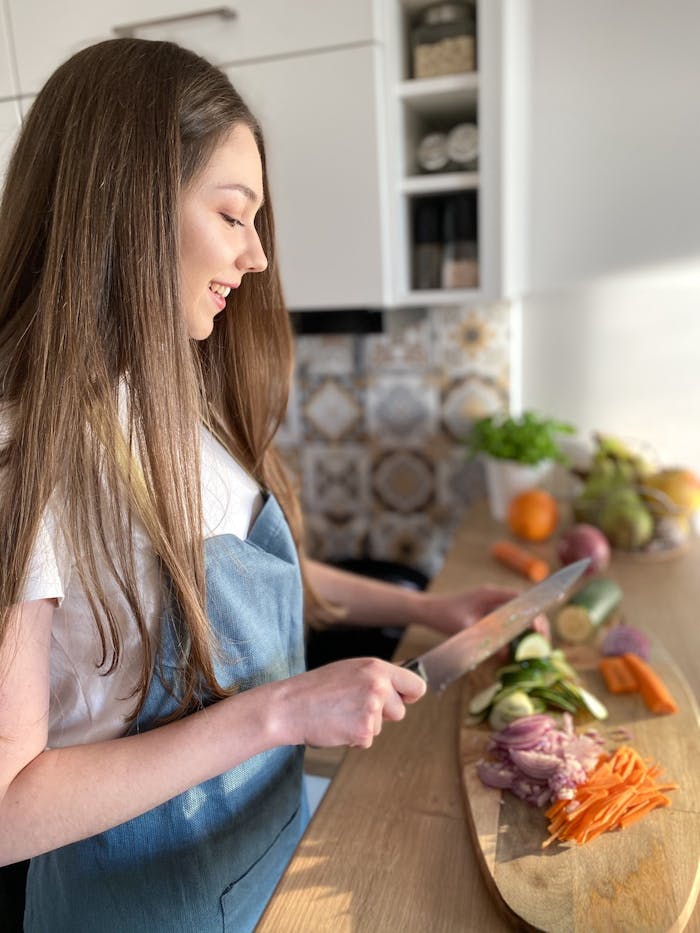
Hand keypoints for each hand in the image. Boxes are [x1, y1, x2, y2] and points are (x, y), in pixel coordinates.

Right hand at [271, 658, 425, 749]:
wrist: (289, 706)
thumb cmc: (316, 688)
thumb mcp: (350, 670)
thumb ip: (377, 676)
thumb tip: (405, 683)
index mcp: (376, 667)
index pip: (416, 685)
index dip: (409, 696)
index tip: (403, 700)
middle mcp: (378, 686)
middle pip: (400, 711)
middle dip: (383, 715)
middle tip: (353, 706)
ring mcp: (372, 709)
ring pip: (381, 727)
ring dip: (365, 725)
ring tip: (340, 713)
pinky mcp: (363, 731)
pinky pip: (367, 740)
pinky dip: (353, 738)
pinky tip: (337, 725)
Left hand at [418, 586, 549, 637]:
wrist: (427, 610)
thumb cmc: (443, 615)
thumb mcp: (464, 629)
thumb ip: (485, 639)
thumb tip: (507, 653)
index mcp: (490, 594)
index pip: (520, 599)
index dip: (534, 613)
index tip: (540, 630)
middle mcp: (494, 596)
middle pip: (523, 607)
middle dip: (535, 623)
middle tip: (543, 643)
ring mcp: (491, 604)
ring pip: (516, 615)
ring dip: (526, 629)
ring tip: (535, 647)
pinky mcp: (487, 613)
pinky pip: (507, 622)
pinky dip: (514, 633)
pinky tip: (517, 648)